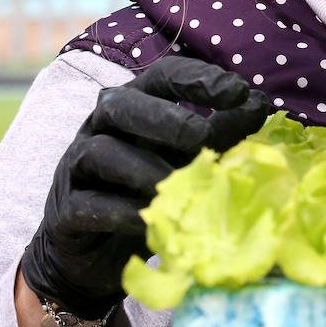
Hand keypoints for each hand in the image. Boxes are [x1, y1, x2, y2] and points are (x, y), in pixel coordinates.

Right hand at [20, 55, 268, 316]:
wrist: (97, 250)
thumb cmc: (150, 188)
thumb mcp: (187, 156)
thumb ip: (220, 132)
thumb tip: (260, 106)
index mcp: (137, 104)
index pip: (163, 76)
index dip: (199, 78)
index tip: (239, 92)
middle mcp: (102, 126)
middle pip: (122, 104)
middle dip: (165, 117)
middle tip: (201, 135)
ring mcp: (78, 167)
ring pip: (101, 152)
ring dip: (144, 169)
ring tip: (178, 185)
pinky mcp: (65, 211)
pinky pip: (88, 204)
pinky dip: (120, 212)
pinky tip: (150, 220)